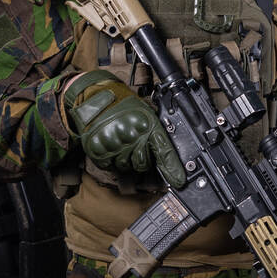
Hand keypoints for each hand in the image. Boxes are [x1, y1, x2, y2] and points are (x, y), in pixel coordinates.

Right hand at [63, 70, 185, 187]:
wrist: (97, 97)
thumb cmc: (124, 106)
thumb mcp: (146, 113)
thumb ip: (156, 133)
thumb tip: (169, 154)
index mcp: (147, 124)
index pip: (163, 150)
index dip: (172, 168)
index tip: (178, 180)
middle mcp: (131, 135)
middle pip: (142, 164)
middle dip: (140, 159)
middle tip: (134, 145)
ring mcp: (113, 143)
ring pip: (125, 166)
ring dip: (124, 158)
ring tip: (120, 141)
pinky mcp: (98, 149)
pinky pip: (108, 165)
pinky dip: (109, 159)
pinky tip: (110, 145)